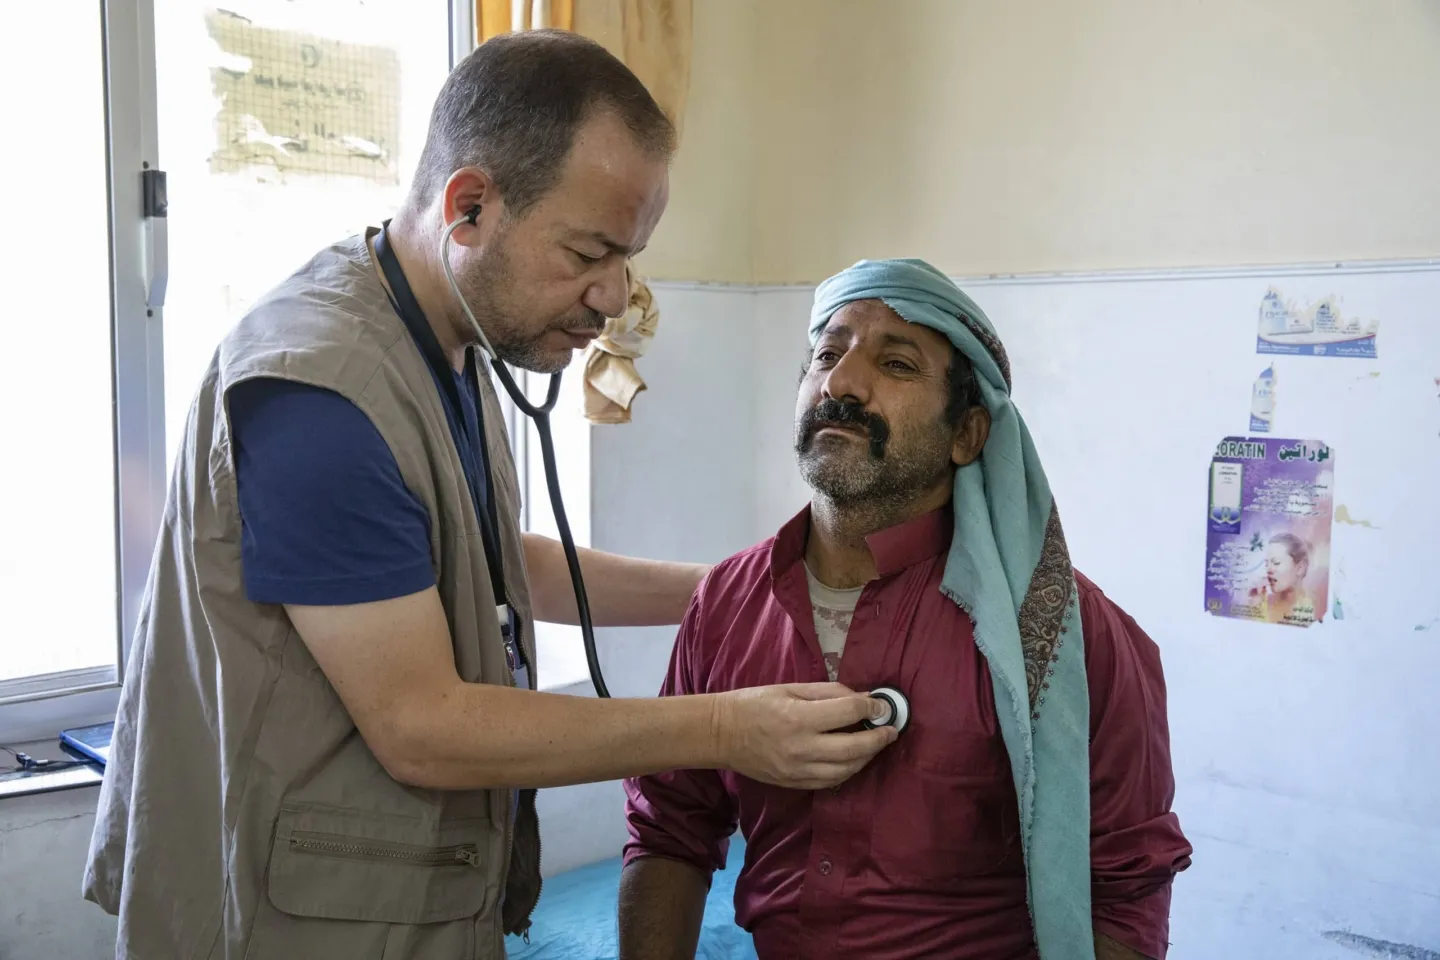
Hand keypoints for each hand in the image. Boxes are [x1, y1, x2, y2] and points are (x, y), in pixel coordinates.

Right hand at [713, 683, 897, 788]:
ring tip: (876, 744)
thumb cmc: (754, 704)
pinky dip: (848, 771)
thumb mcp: (790, 688)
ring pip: (847, 769)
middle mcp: (802, 748)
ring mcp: (798, 770)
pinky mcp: (794, 784)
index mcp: (799, 717)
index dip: (871, 708)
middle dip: (879, 738)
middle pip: (854, 748)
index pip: (848, 713)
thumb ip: (827, 692)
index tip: (881, 707)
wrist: (722, 734)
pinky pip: (831, 782)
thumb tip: (861, 698)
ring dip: (867, 757)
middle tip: (891, 730)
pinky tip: (854, 759)